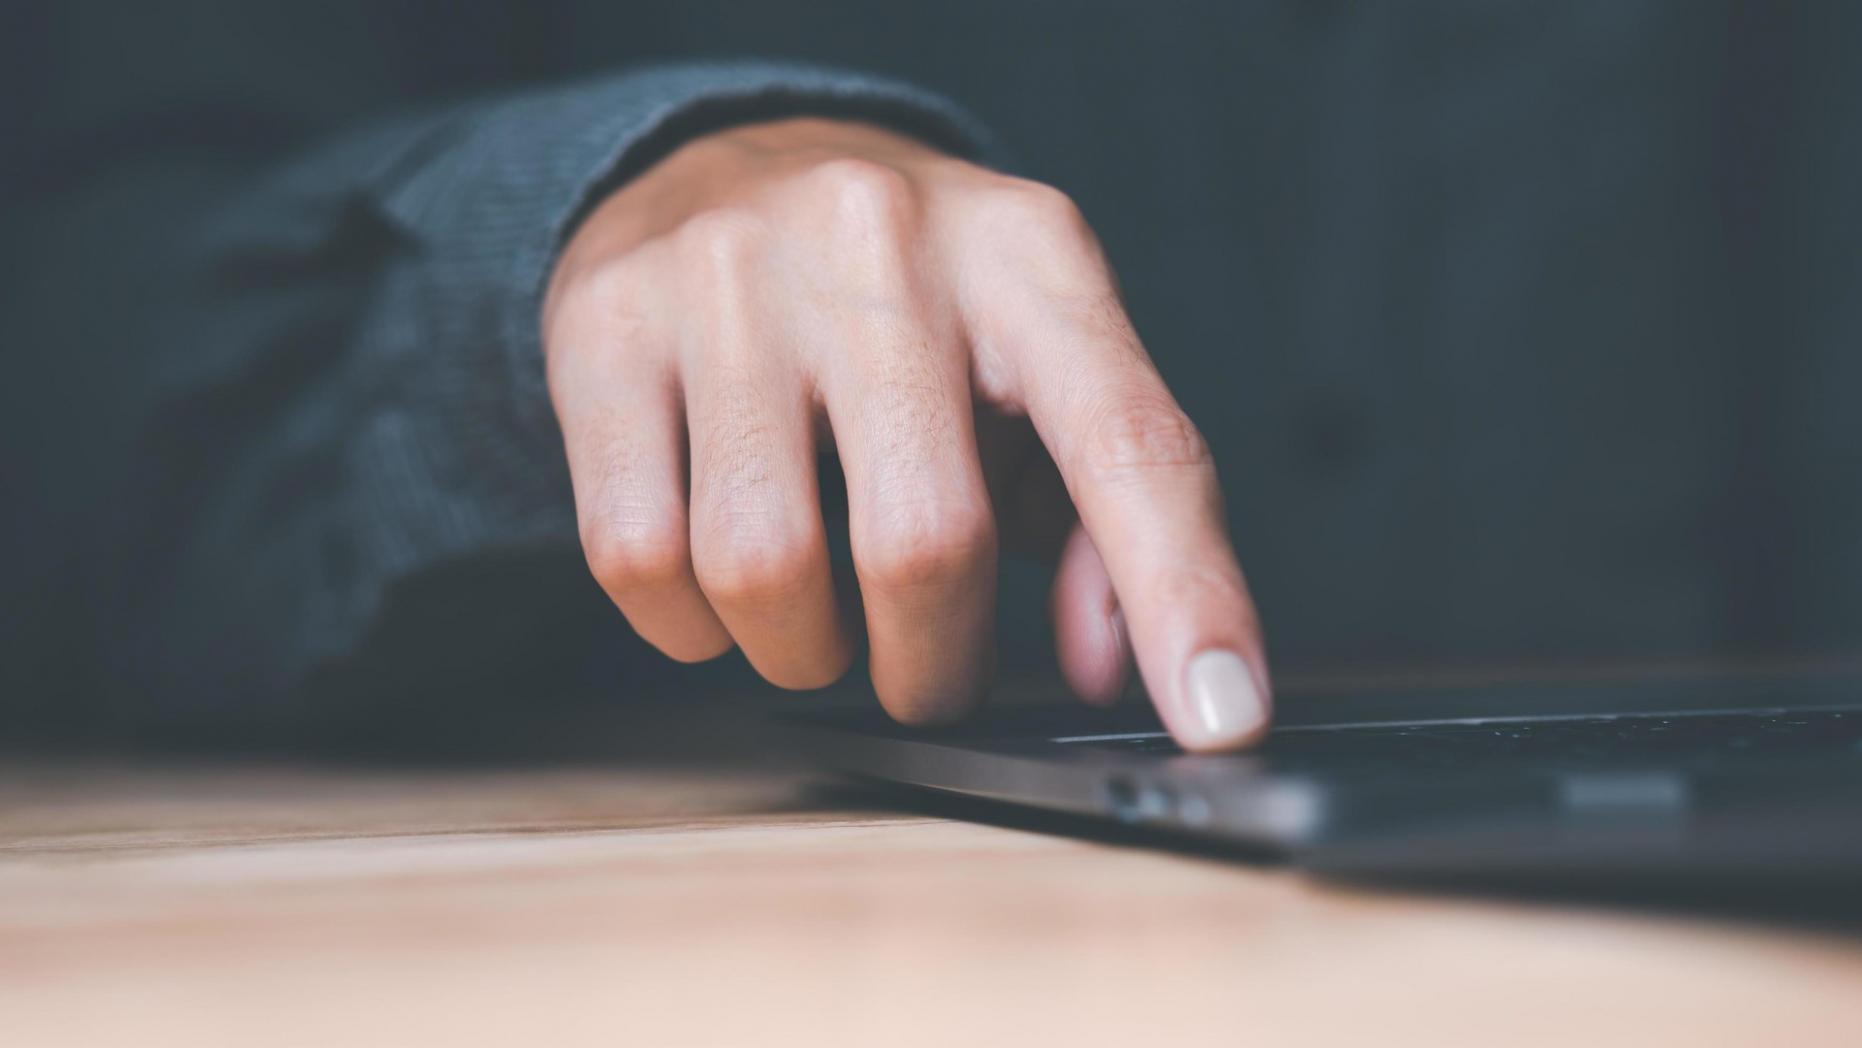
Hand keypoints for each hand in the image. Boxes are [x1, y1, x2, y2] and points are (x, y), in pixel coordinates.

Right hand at [543, 117, 1269, 749]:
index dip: (1184, 595)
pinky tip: (719, 591)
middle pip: (924, 543)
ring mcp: (730, 278)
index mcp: (1029, 256)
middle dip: (930, 666)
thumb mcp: (1035, 363)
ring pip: (763, 568)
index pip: (1129, 441)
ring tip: (818, 620)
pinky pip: (637, 559)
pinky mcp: (605, 326)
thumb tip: (1106, 666)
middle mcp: (882, 246)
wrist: (728, 160)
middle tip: (924, 671)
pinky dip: (691, 629)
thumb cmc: (913, 301)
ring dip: (804, 655)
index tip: (1223, 720)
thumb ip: (1098, 513)